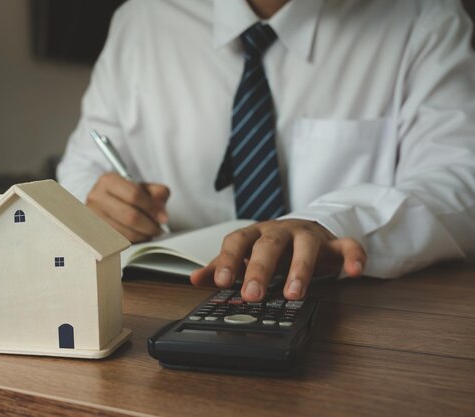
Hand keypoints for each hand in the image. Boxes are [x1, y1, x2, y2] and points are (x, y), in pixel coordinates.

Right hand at [86, 172, 169, 241]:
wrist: (103, 201)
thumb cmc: (125, 194)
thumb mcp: (143, 187)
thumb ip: (157, 194)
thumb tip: (162, 214)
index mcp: (108, 181)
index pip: (134, 195)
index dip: (152, 208)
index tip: (163, 217)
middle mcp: (96, 197)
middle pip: (130, 216)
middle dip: (150, 225)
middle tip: (159, 228)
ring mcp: (92, 217)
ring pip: (125, 232)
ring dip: (143, 236)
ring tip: (150, 232)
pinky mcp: (93, 233)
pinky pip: (118, 242)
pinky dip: (133, 241)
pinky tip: (139, 236)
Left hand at [190, 219, 365, 300]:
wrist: (307, 230)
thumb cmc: (272, 247)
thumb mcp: (246, 255)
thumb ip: (222, 267)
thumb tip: (194, 279)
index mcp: (256, 234)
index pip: (238, 241)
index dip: (228, 260)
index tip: (220, 281)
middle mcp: (281, 231)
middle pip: (269, 245)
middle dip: (260, 269)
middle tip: (253, 294)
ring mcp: (309, 235)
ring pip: (305, 247)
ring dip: (300, 269)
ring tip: (294, 293)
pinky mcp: (334, 243)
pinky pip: (348, 245)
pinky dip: (353, 256)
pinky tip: (353, 272)